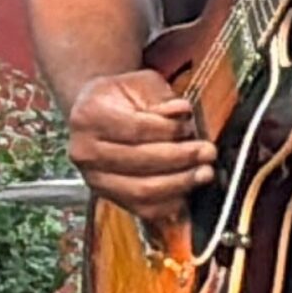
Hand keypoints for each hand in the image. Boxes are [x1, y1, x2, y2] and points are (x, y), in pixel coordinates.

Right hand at [67, 69, 215, 225]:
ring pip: (141, 190)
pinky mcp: (107, 197)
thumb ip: (161, 97)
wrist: (97, 115)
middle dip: (180, 158)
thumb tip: (181, 111)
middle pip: (139, 161)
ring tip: (203, 172)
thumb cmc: (121, 97)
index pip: (135, 129)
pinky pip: (141, 208)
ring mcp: (94, 178)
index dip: (168, 131)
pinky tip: (188, 191)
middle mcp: (84, 151)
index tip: (191, 129)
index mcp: (89, 116)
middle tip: (207, 152)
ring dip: (179, 183)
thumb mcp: (139, 84)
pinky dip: (168, 203)